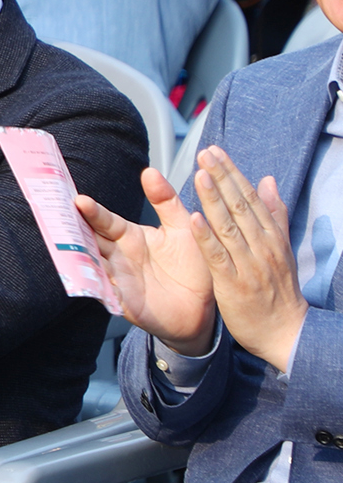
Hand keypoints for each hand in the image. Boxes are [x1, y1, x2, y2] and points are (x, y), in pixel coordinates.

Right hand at [77, 165, 215, 352]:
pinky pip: (101, 292)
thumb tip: (149, 171)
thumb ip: (166, 200)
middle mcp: (118, 256)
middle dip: (71, 230)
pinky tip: (81, 278)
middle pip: (89, 240)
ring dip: (75, 256)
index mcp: (130, 237)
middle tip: (54, 217)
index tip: (79, 200)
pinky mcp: (120, 301)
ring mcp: (116, 278)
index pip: (105, 221)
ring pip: (88, 263)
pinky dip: (90, 286)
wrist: (202, 307)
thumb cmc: (193, 266)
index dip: (92, 212)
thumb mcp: (182, 226)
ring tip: (62, 245)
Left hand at [189, 148, 307, 371]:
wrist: (286, 330)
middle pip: (240, 205)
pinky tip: (195, 219)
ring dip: (214, 199)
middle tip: (204, 153)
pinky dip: (207, 237)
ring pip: (229, 226)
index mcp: (270, 235)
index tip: (215, 151)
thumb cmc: (278, 290)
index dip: (232, 173)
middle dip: (222, 177)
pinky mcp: (234, 283)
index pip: (249, 197)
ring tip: (199, 175)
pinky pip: (219, 257)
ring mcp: (248, 263)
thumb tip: (268, 181)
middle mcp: (262, 244)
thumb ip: (274, 215)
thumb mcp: (280, 248)